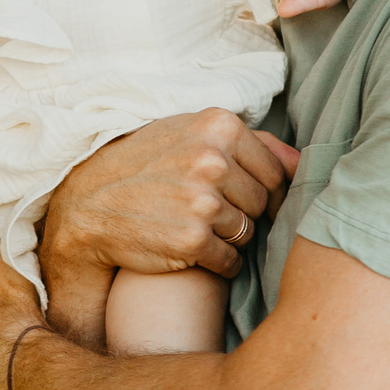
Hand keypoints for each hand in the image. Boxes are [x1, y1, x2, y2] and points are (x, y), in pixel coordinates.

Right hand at [40, 110, 298, 284]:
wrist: (86, 206)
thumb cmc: (142, 168)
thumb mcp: (188, 134)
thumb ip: (249, 143)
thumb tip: (302, 162)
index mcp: (218, 125)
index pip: (275, 171)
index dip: (257, 190)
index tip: (231, 196)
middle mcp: (212, 159)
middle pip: (262, 204)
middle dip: (241, 214)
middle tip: (203, 213)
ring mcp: (202, 200)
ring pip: (247, 233)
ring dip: (227, 240)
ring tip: (192, 227)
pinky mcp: (191, 240)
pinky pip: (230, 262)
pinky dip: (216, 264)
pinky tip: (189, 251)